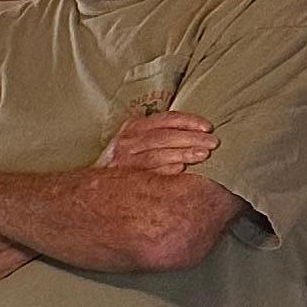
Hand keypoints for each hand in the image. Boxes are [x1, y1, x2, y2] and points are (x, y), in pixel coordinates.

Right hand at [101, 108, 217, 175]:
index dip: (188, 121)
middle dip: (190, 138)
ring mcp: (124, 161)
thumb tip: (198, 134)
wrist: (94, 187)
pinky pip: (148, 174)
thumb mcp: (138, 142)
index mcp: (134, 127)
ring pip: (157, 154)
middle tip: (212, 143)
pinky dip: (166, 172)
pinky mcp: (123, 179)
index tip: (207, 126)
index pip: (164, 120)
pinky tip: (182, 172)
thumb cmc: (126, 164)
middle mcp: (127, 142)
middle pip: (163, 136)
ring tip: (203, 155)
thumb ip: (159, 135)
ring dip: (182, 154)